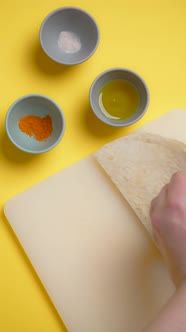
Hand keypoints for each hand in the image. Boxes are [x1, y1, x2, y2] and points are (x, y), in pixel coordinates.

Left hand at [150, 172, 185, 286]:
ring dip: (173, 198)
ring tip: (185, 207)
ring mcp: (156, 224)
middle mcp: (161, 212)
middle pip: (167, 187)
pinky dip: (166, 210)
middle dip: (182, 189)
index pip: (178, 178)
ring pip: (160, 199)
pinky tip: (180, 218)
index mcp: (177, 207)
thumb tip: (185, 195)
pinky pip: (156, 213)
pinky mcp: (155, 235)